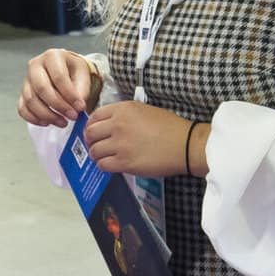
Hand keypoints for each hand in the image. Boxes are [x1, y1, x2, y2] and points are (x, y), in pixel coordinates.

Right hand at [19, 49, 101, 125]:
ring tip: (63, 122)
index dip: (69, 94)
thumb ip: (82, 89)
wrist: (63, 70)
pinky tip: (48, 123)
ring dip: (48, 115)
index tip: (80, 107)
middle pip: (41, 88)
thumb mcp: (82, 74)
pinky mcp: (22, 93)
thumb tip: (78, 107)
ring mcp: (26, 80)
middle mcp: (35, 66)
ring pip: (31, 100)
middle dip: (58, 106)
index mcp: (52, 56)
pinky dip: (34, 119)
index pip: (59, 76)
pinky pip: (22, 109)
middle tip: (72, 116)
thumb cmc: (73, 71)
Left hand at [82, 101, 196, 176]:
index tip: (93, 132)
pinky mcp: (124, 162)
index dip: (90, 125)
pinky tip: (111, 164)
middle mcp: (118, 125)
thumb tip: (108, 125)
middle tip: (95, 146)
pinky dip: (104, 166)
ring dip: (96, 155)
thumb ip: (124, 115)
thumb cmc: (170, 128)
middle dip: (90, 141)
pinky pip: (103, 165)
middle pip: (90, 133)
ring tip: (103, 157)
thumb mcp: (145, 110)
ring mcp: (120, 144)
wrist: (185, 144)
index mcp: (123, 109)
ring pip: (94, 151)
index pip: (95, 116)